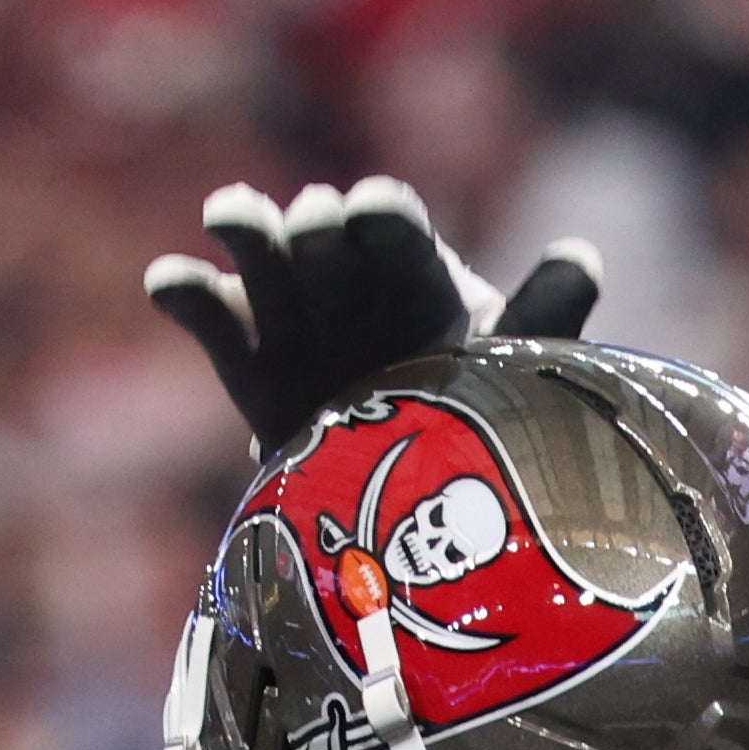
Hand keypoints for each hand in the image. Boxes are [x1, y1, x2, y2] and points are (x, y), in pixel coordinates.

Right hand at [145, 177, 602, 453]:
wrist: (407, 534)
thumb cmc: (474, 440)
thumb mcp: (516, 383)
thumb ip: (543, 320)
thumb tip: (580, 259)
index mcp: (419, 277)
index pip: (394, 227)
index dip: (381, 216)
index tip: (371, 217)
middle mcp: (352, 286)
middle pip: (322, 232)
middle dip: (316, 227)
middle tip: (316, 237)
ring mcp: (295, 320)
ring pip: (262, 253)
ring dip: (246, 225)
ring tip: (232, 216)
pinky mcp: (247, 362)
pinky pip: (211, 316)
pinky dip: (186, 291)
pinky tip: (168, 281)